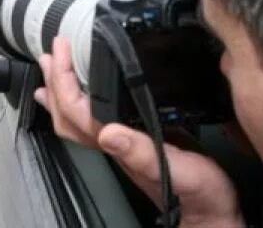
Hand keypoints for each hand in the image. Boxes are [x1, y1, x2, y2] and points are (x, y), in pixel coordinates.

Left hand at [35, 37, 242, 227]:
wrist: (213, 212)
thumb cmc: (199, 195)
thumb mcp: (179, 170)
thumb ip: (144, 153)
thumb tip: (109, 134)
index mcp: (120, 145)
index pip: (75, 110)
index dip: (63, 79)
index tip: (61, 51)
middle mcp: (115, 144)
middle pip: (68, 114)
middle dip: (55, 82)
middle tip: (49, 54)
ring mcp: (123, 144)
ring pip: (77, 119)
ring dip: (62, 93)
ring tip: (52, 73)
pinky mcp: (136, 141)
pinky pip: (97, 118)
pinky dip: (84, 102)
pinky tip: (90, 94)